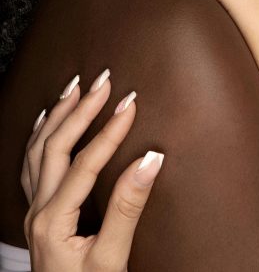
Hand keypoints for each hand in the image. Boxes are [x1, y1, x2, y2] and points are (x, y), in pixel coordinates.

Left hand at [22, 71, 162, 271]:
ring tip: (77, 87)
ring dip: (58, 115)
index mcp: (53, 220)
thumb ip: (128, 207)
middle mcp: (38, 212)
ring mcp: (34, 213)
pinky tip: (48, 120)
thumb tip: (151, 159)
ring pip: (37, 152)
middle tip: (104, 80)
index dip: (109, 131)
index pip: (84, 163)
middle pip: (54, 147)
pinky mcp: (40, 216)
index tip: (132, 103)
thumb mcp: (113, 257)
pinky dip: (40, 137)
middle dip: (80, 110)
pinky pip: (31, 166)